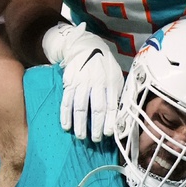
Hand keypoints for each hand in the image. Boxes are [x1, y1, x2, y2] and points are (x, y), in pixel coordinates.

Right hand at [48, 24, 125, 140]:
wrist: (86, 47)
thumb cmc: (104, 66)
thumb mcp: (116, 75)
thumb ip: (117, 92)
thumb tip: (119, 114)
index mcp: (110, 82)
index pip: (111, 105)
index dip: (109, 121)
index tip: (107, 134)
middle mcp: (96, 83)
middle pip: (96, 108)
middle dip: (96, 126)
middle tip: (95, 139)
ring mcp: (82, 83)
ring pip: (80, 107)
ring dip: (80, 124)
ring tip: (81, 136)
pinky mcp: (69, 83)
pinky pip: (66, 101)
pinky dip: (66, 115)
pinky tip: (66, 126)